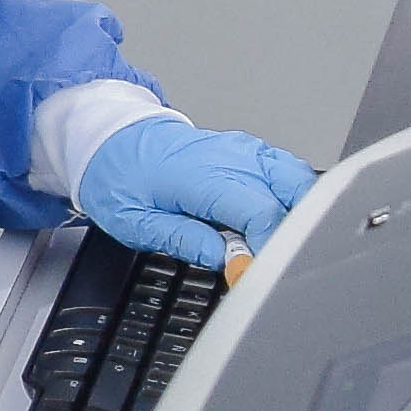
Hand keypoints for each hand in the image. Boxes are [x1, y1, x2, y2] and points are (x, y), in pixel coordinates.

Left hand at [78, 117, 313, 268]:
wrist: (113, 139)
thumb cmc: (120, 177)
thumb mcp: (136, 221)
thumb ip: (184, 240)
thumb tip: (226, 259)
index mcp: (203, 176)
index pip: (261, 213)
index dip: (270, 247)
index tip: (258, 271)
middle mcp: (231, 157)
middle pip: (292, 195)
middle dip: (291, 233)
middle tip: (264, 259)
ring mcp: (245, 150)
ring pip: (298, 180)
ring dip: (297, 213)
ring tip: (268, 242)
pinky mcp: (250, 151)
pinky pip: (288, 171)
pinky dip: (292, 196)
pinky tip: (273, 220)